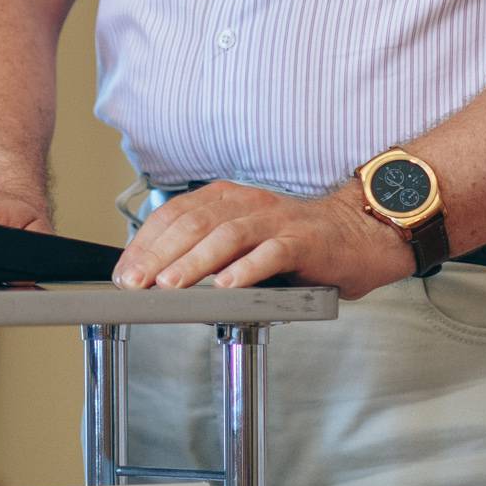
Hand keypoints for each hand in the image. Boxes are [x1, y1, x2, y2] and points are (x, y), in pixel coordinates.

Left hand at [113, 182, 414, 299]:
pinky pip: (271, 253)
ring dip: (194, 262)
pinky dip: (246, 269)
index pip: (175, 215)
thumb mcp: (244, 240)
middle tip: (136, 282)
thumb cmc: (296, 243)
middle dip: (159, 254)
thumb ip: (208, 249)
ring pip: (227, 236)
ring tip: (170, 284)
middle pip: (194, 223)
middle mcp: (247, 203)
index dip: (146, 242)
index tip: (125, 271)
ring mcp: (276, 221)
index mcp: (226, 199)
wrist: (359, 233)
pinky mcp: (303, 242)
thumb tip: (159, 273)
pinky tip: (226, 286)